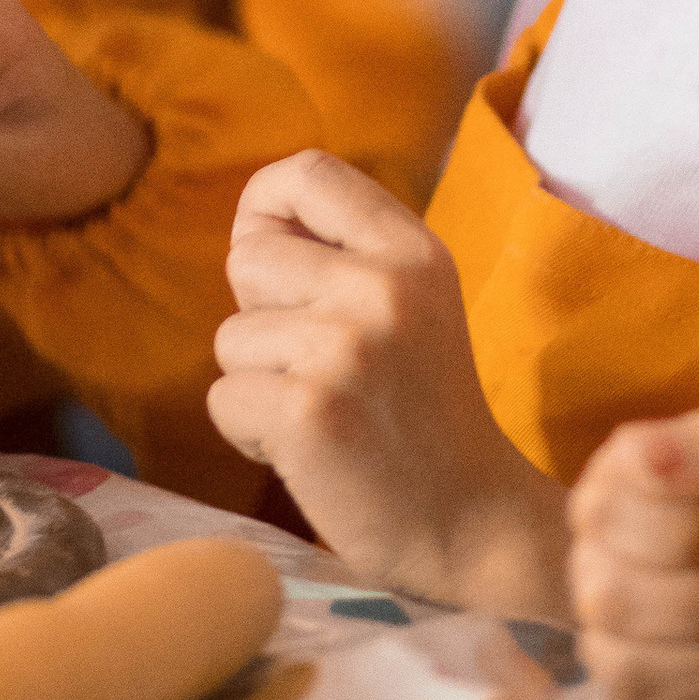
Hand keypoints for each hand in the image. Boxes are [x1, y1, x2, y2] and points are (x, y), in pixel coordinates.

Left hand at [208, 148, 567, 613]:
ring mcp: (344, 349)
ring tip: (321, 416)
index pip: (308, 172)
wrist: (475, 527)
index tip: (269, 253)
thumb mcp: (416, 304)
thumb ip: (349, 256)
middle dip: (259, 316)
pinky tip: (308, 454)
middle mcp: (383, 286)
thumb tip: (254, 226)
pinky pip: (223, 399)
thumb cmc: (428, 415)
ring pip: (229, 338)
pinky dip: (250, 435)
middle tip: (314, 366)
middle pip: (248, 258)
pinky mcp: (308, 413)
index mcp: (414, 250)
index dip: (264, 205)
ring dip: (257, 384)